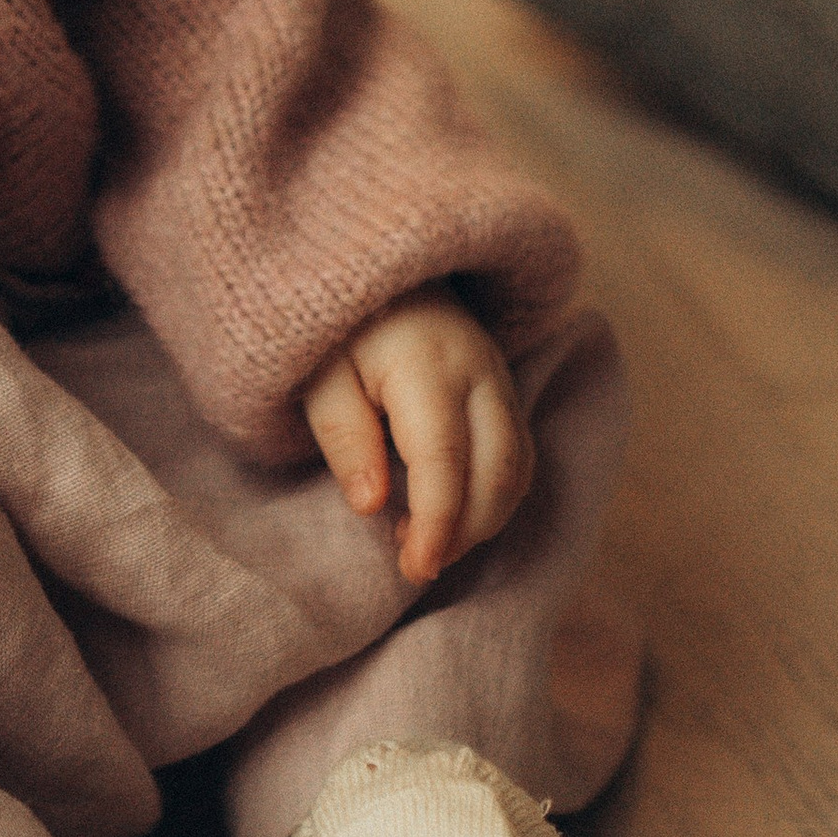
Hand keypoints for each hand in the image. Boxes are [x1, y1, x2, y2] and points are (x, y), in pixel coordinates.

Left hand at [300, 294, 533, 586]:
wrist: (381, 270)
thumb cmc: (339, 328)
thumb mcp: (318, 375)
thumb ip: (343, 436)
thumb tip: (372, 505)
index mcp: (427, 366)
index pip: (446, 460)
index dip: (437, 523)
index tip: (415, 567)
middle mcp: (480, 373)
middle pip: (499, 472)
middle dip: (465, 533)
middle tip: (414, 563)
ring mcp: (501, 380)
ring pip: (518, 469)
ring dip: (482, 520)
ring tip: (427, 543)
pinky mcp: (506, 391)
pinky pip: (519, 456)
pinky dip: (494, 497)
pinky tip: (451, 514)